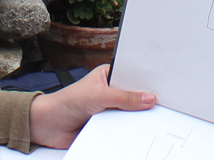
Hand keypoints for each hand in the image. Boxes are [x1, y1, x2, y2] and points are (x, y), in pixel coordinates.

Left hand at [29, 64, 156, 147]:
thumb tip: (148, 98)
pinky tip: (141, 136)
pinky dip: (130, 134)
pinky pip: (123, 131)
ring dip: (139, 121)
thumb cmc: (65, 102)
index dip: (148, 83)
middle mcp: (111, 93)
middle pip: (135, 98)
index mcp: (109, 76)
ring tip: (157, 123)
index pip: (134, 77)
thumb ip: (123, 98)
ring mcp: (110, 111)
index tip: (165, 87)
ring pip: (131, 116)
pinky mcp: (108, 128)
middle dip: (146, 103)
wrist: (47, 126)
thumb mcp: (97, 95)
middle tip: (165, 107)